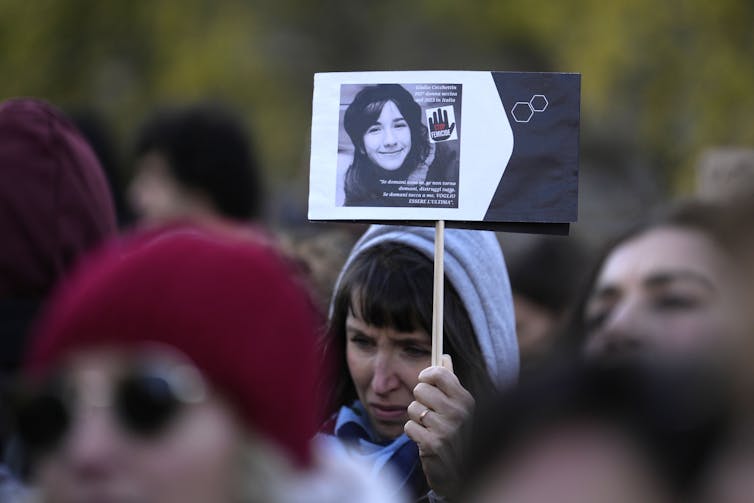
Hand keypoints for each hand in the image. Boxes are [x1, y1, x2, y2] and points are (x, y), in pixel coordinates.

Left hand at [404, 355, 473, 498]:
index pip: (440, 373)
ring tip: (429, 429)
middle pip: (421, 389)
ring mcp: (446, 429)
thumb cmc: (458, 435)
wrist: (459, 474)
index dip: (427, 375)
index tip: (425, 381)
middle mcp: (458, 412)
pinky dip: (414, 433)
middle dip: (420, 401)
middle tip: (430, 413)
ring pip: (413, 408)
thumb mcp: (460, 407)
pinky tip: (425, 440)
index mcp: (466, 400)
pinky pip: (409, 427)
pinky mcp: (433, 445)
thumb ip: (451, 382)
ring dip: (417, 419)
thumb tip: (444, 357)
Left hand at [428, 108, 455, 141]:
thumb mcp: (449, 133)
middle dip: (439, 113)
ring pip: (436, 121)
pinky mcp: (432, 131)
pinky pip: (431, 126)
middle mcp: (441, 128)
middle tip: (439, 109)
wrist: (439, 144)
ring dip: (435, 116)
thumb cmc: (444, 137)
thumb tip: (453, 123)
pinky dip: (430, 122)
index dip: (445, 115)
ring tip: (434, 112)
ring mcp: (436, 130)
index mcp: (446, 128)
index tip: (444, 110)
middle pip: (440, 119)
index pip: (446, 120)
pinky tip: (430, 117)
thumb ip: (451, 128)